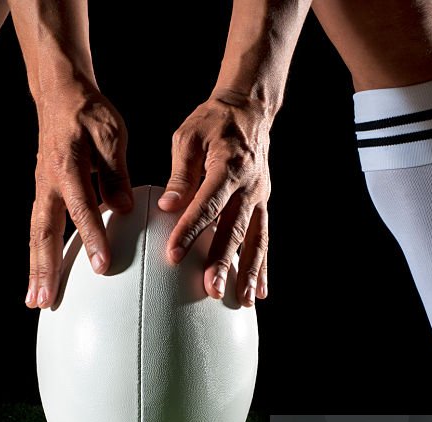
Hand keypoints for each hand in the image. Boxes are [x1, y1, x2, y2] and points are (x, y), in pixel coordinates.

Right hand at [25, 82, 131, 308]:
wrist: (60, 94)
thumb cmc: (89, 112)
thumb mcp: (111, 132)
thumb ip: (115, 171)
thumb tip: (123, 207)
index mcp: (68, 165)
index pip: (82, 207)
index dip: (92, 236)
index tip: (101, 264)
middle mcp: (49, 182)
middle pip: (44, 232)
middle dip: (45, 268)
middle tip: (46, 299)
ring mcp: (42, 190)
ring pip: (36, 236)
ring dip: (36, 269)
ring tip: (37, 300)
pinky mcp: (43, 195)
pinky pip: (38, 230)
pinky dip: (37, 256)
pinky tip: (40, 279)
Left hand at [158, 92, 271, 306]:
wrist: (250, 110)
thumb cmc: (213, 122)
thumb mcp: (188, 138)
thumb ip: (180, 174)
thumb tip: (167, 206)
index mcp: (228, 166)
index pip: (207, 204)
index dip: (190, 230)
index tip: (173, 254)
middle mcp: (249, 186)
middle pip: (234, 230)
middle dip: (223, 262)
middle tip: (211, 289)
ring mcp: (260, 198)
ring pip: (254, 240)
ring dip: (248, 272)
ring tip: (242, 301)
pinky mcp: (263, 206)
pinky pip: (264, 239)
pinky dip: (262, 267)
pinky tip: (259, 292)